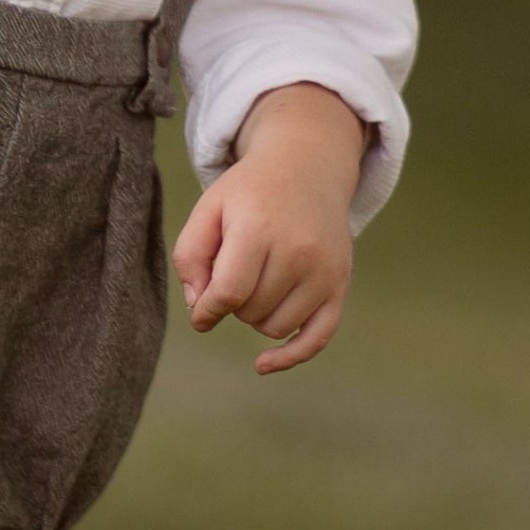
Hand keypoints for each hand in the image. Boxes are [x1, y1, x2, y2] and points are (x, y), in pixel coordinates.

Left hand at [170, 82, 365, 375]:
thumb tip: (201, 308)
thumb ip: (190, 256)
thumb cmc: (250, 190)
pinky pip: (317, 338)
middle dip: (234, 301)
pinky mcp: (340, 284)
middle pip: (250, 311)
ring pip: (275, 327)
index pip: (229, 292)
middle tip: (237, 267)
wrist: (307, 165)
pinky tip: (262, 364)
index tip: (201, 311)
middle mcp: (298, 250)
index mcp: (260, 228)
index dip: (207, 309)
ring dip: (257, 316)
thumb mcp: (209, 207)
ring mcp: (324, 270)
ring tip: (257, 279)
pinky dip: (290, 356)